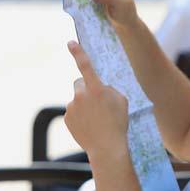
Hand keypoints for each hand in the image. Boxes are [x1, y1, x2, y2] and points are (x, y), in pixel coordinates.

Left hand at [64, 40, 128, 156]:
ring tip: (97, 119)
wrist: (107, 148)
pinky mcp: (67, 118)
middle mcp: (81, 95)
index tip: (71, 42)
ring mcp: (72, 107)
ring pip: (77, 99)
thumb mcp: (122, 101)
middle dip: (86, 89)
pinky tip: (90, 125)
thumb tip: (100, 87)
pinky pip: (73, 112)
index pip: (85, 65)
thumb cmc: (118, 123)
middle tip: (97, 102)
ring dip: (85, 105)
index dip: (78, 52)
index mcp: (96, 88)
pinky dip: (80, 116)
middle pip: (80, 84)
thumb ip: (109, 90)